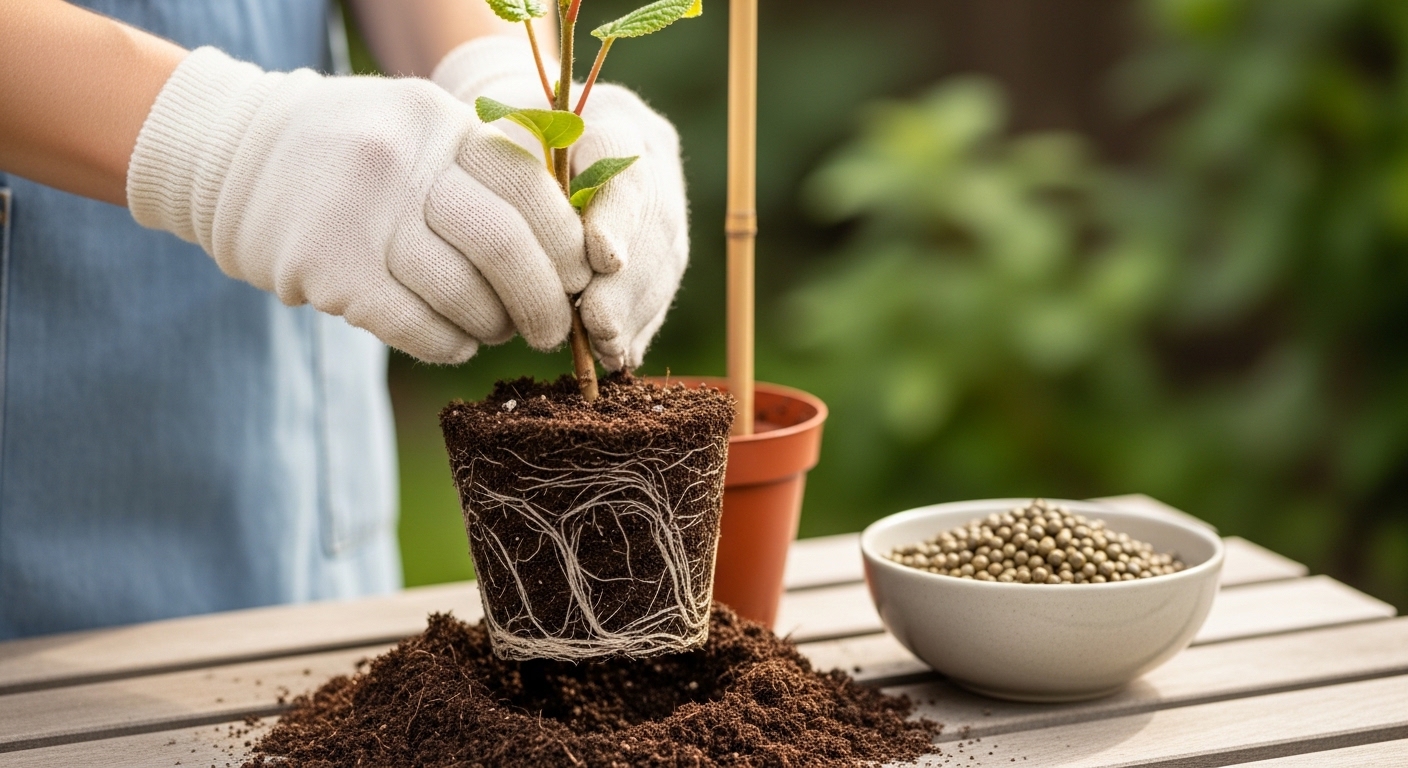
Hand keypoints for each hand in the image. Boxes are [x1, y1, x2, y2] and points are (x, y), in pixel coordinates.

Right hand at [126, 47, 587, 363]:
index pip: (531, 186)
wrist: (233, 156)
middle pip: (505, 245)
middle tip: (554, 328)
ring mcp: (362, 215)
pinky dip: (450, 344)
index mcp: (439, 122)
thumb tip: (575, 252)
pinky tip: (455, 340)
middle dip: (544, 301)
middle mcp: (403, 162)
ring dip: (495, 326)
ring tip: (497, 330)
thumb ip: (488, 172)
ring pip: (463, 295)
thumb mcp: (422, 132)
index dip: (568, 242)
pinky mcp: (329, 270)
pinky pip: (418, 327)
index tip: (581, 278)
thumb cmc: (357, 156)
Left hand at [434, 36, 688, 370]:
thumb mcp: (500, 148)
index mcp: (611, 118)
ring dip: (638, 311)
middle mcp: (650, 151)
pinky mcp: (666, 232)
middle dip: (630, 283)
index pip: (627, 165)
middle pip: (656, 220)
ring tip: (608, 349)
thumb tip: (542, 253)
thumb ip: (525, 187)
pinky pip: (664, 282)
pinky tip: (620, 356)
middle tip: (600, 326)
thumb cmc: (498, 145)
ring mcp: (666, 191)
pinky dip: (641, 323)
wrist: (520, 133)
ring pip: (668, 256)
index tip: (604, 262)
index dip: (620, 217)